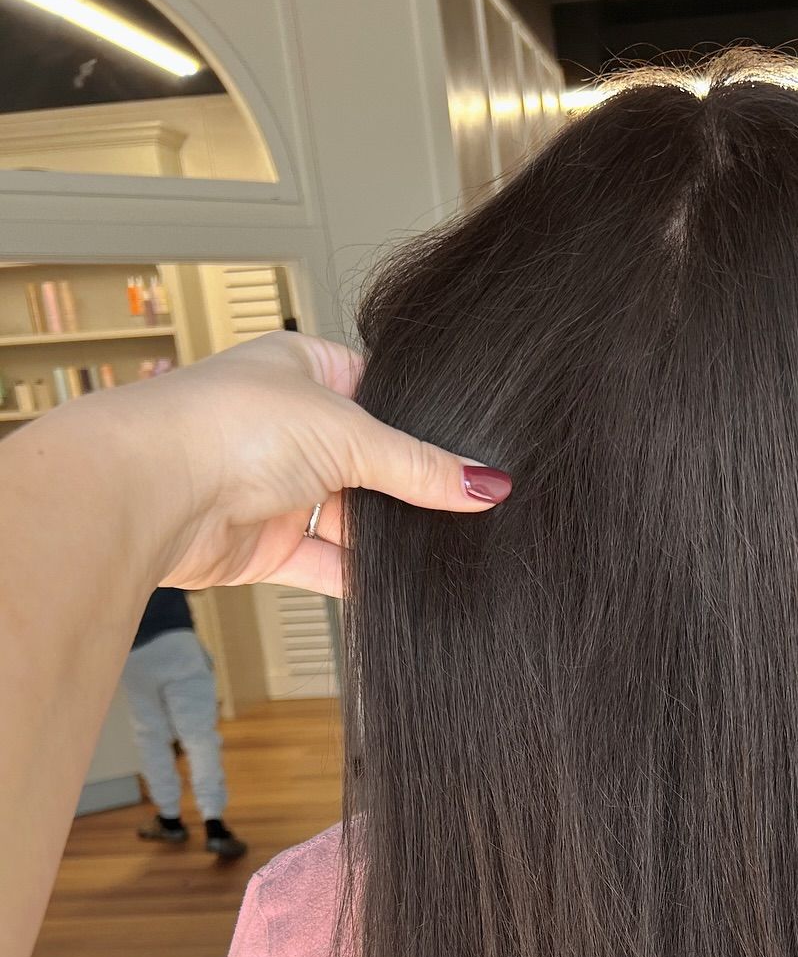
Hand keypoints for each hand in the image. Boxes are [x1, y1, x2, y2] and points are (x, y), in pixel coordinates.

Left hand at [110, 330, 509, 596]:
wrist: (153, 491)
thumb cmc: (223, 426)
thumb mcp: (348, 432)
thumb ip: (421, 466)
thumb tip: (486, 483)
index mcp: (302, 370)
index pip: (380, 392)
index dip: (422, 420)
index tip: (472, 452)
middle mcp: (288, 426)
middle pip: (370, 462)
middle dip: (406, 488)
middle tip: (462, 507)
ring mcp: (276, 487)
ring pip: (350, 518)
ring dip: (384, 536)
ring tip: (440, 549)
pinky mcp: (268, 546)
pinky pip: (328, 566)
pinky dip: (360, 578)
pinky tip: (401, 587)